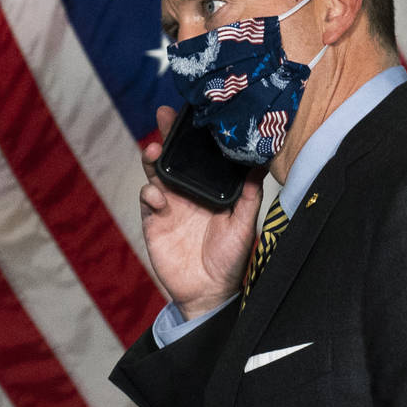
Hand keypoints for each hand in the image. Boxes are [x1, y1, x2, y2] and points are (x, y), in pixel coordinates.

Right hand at [137, 106, 261, 319]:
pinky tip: (158, 196)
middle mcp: (187, 192)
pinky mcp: (154, 221)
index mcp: (209, 189)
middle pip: (174, 157)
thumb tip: (258, 165)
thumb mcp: (245, 225)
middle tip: (165, 116)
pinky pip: (148, 200)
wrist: (209, 292)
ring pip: (156, 173)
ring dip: (153, 160)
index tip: (194, 114)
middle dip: (168, 136)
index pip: (200, 156)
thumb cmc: (230, 259)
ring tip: (154, 150)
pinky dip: (150, 193)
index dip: (194, 136)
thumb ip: (249, 195)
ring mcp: (169, 205)